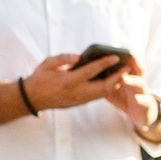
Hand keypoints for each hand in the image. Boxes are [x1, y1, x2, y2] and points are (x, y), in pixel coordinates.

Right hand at [25, 51, 143, 115]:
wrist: (33, 99)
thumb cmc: (40, 78)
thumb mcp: (47, 64)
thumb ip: (63, 58)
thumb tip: (79, 56)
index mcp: (68, 81)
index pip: (91, 71)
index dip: (104, 64)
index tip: (115, 57)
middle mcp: (77, 92)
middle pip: (104, 87)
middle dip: (117, 77)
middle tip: (127, 67)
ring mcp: (80, 100)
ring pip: (103, 93)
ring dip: (115, 84)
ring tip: (123, 73)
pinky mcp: (80, 103)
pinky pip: (98, 96)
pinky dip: (107, 88)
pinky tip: (113, 80)